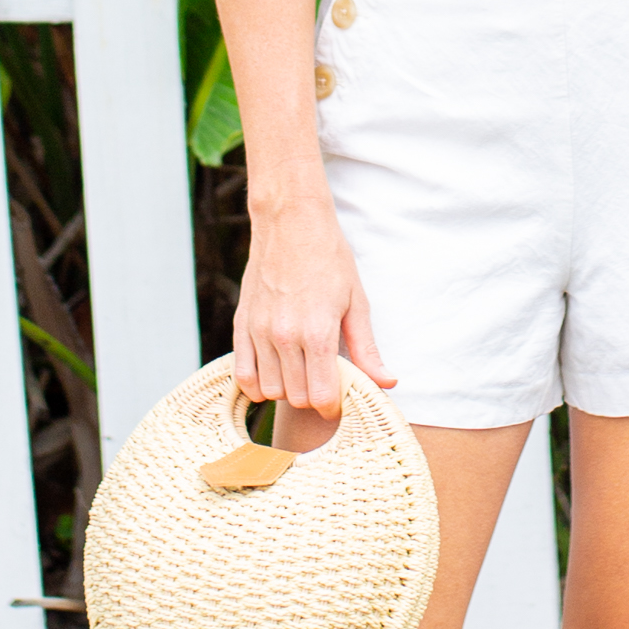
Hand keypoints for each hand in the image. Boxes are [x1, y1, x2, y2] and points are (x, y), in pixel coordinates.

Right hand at [234, 183, 393, 415]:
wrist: (291, 223)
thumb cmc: (329, 259)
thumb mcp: (356, 303)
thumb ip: (366, 349)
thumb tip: (387, 383)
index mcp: (318, 333)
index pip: (321, 397)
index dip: (333, 405)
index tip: (339, 397)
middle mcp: (285, 336)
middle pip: (297, 398)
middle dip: (313, 397)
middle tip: (324, 379)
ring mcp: (259, 332)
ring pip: (270, 390)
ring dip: (287, 390)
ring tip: (301, 372)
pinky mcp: (241, 325)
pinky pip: (242, 375)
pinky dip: (256, 385)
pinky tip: (273, 375)